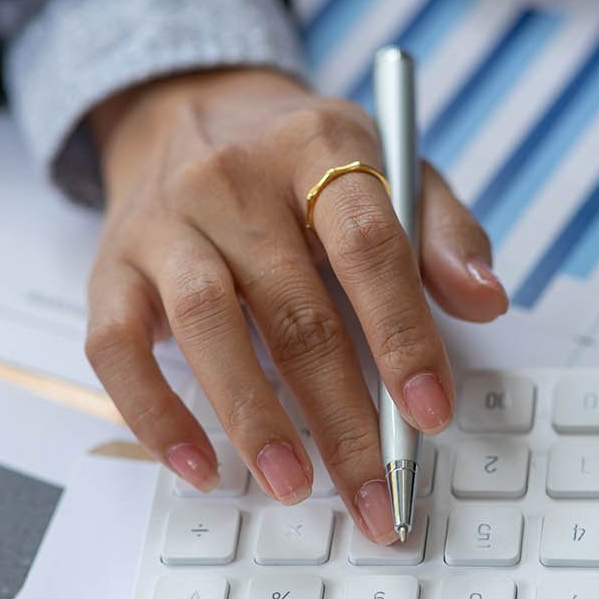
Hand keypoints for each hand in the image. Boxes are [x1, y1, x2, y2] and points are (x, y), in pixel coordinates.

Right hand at [86, 67, 506, 541]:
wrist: (183, 106)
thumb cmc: (299, 156)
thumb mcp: (385, 159)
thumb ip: (441, 229)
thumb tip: (486, 300)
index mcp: (316, 145)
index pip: (366, 244)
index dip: (402, 334)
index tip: (429, 413)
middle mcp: (232, 179)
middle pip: (293, 307)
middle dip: (342, 416)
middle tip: (376, 492)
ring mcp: (164, 224)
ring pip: (206, 325)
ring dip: (253, 418)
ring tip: (294, 486)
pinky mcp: (111, 267)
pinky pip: (117, 348)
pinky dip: (154, 415)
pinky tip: (199, 467)